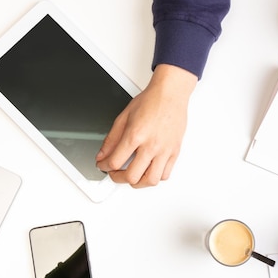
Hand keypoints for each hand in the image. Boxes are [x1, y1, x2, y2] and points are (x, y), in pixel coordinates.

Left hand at [95, 64, 196, 187]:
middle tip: (115, 173)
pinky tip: (148, 171)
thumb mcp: (123, 117)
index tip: (103, 165)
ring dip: (138, 183)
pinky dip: (155, 177)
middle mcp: (151, 145)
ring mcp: (164, 150)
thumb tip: (102, 155)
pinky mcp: (174, 152)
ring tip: (132, 177)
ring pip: (150, 180)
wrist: (170, 94)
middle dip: (118, 178)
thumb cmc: (150, 101)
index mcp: (135, 135)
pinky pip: (165, 174)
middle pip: (132, 176)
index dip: (104, 167)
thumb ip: (111, 139)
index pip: (115, 162)